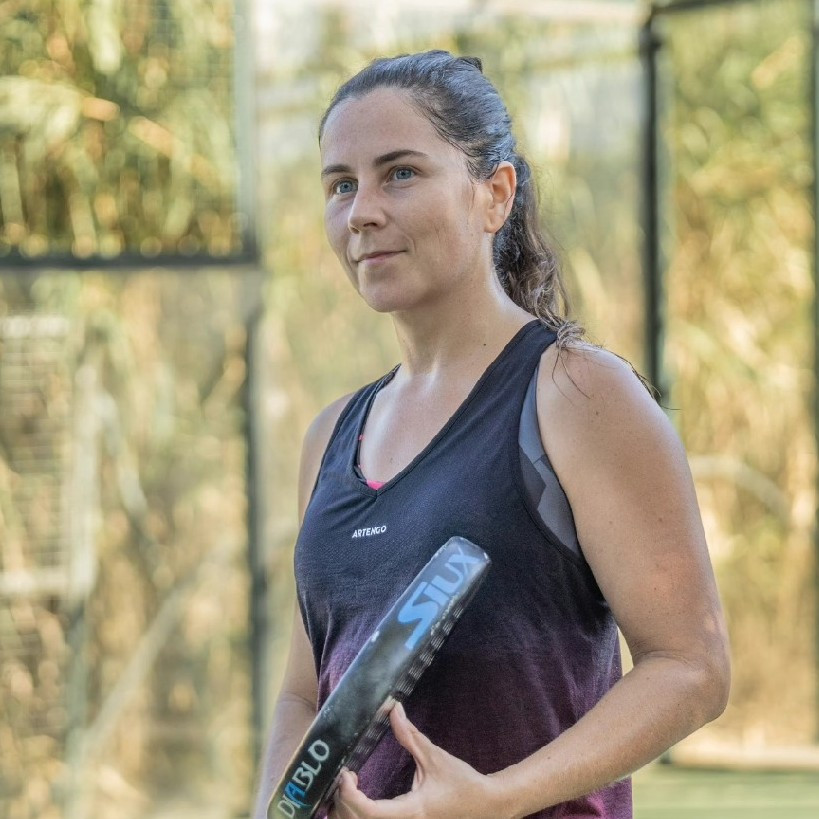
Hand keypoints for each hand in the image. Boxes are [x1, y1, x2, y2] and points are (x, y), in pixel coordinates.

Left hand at [329, 702, 507, 818]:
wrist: (486, 805)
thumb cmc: (462, 783)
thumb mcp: (434, 757)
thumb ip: (410, 735)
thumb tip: (393, 708)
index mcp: (410, 811)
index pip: (368, 812)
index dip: (350, 794)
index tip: (345, 772)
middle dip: (343, 802)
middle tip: (345, 775)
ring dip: (348, 811)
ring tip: (349, 786)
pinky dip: (359, 815)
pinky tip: (359, 796)